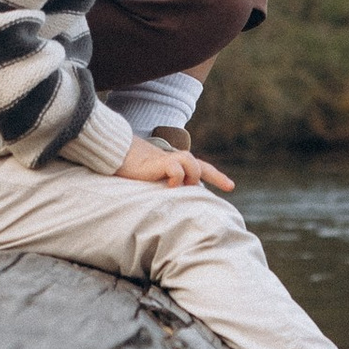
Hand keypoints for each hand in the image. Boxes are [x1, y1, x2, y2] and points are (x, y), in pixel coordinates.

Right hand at [116, 136, 235, 191]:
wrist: (117, 151)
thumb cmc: (132, 165)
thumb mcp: (152, 176)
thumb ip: (165, 182)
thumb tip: (174, 198)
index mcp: (174, 163)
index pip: (200, 167)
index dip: (216, 176)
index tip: (230, 186)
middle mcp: (174, 160)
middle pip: (201, 166)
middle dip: (215, 176)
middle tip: (229, 186)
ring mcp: (168, 160)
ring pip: (193, 165)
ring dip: (192, 177)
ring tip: (179, 188)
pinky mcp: (160, 162)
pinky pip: (177, 169)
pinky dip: (178, 177)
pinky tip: (170, 185)